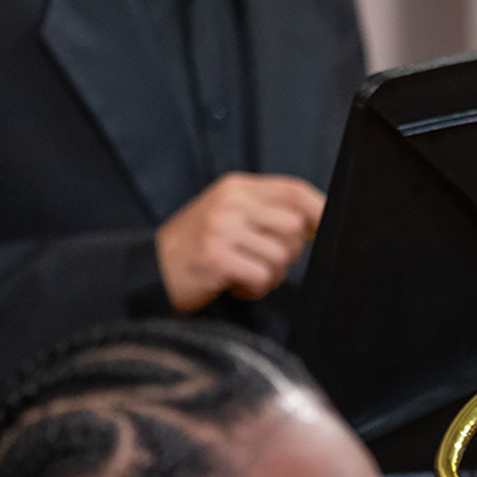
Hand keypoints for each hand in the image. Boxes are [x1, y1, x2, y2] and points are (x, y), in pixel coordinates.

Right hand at [155, 173, 325, 311]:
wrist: (150, 269)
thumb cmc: (196, 246)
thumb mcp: (227, 215)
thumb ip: (266, 212)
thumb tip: (316, 222)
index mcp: (236, 187)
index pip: (294, 190)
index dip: (320, 209)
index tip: (327, 229)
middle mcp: (230, 202)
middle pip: (294, 226)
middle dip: (289, 253)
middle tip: (262, 261)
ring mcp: (222, 229)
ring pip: (281, 256)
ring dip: (270, 275)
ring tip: (243, 273)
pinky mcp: (217, 258)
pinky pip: (262, 277)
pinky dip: (253, 289)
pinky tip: (234, 285)